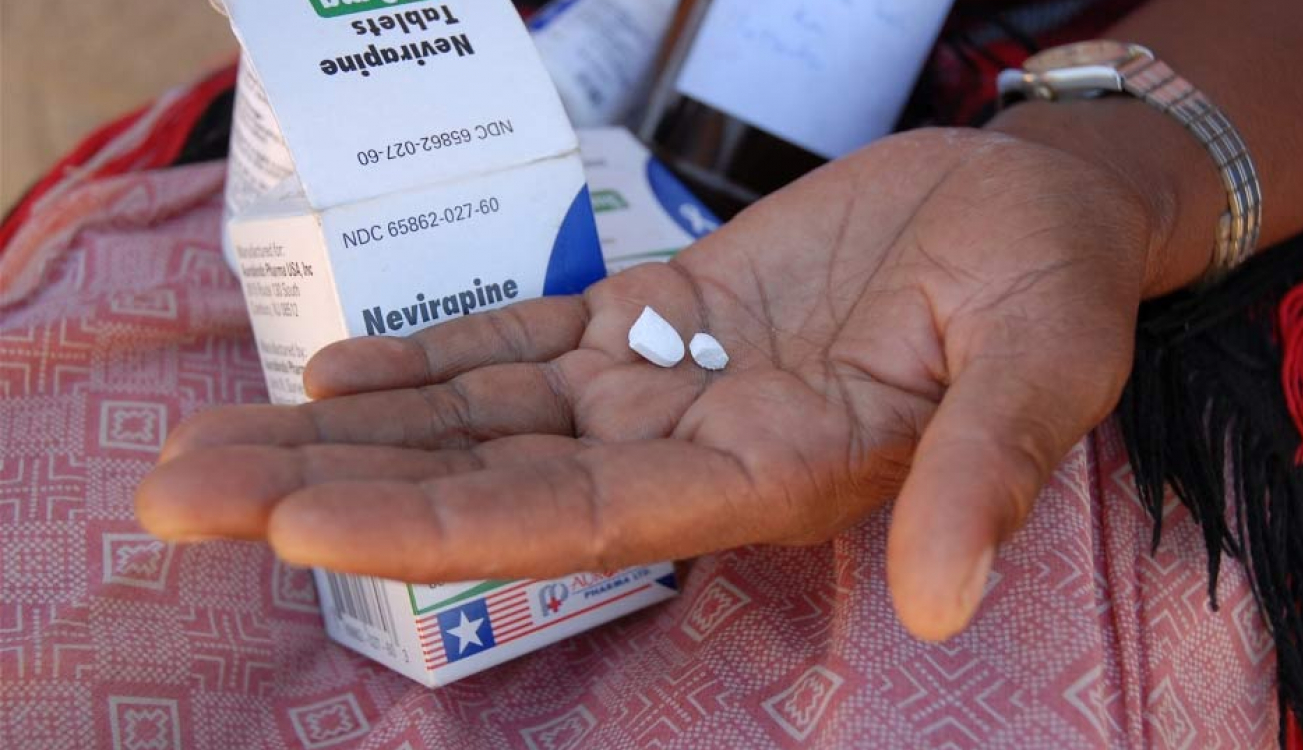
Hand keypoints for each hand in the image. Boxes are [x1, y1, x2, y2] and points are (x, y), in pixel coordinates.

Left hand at [138, 128, 1156, 639]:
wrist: (1028, 208)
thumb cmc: (1049, 281)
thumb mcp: (1045, 359)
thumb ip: (988, 468)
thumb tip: (940, 603)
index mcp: (773, 474)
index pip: (583, 521)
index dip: (444, 524)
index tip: (302, 525)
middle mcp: (694, 448)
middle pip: (491, 483)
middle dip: (336, 492)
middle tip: (175, 497)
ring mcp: (665, 382)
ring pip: (483, 418)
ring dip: (347, 432)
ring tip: (207, 447)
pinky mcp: (659, 315)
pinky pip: (526, 344)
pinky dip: (431, 360)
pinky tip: (332, 374)